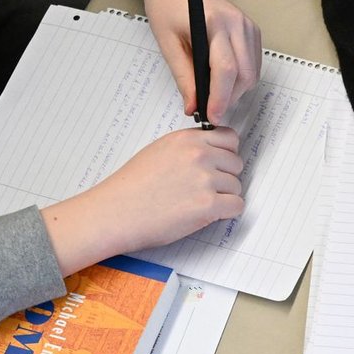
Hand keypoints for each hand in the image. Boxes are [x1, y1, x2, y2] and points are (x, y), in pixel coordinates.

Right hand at [41, 128, 243, 274]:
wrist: (116, 212)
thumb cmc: (131, 188)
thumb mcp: (159, 152)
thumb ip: (188, 149)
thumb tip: (212, 153)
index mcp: (187, 139)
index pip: (230, 138)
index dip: (226, 154)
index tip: (217, 165)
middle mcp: (198, 155)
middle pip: (236, 164)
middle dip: (225, 178)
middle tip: (205, 190)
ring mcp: (205, 179)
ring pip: (237, 187)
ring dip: (224, 197)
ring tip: (198, 203)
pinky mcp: (208, 204)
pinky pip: (237, 206)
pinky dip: (226, 213)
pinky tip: (207, 215)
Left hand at [137, 0, 262, 121]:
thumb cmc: (168, 6)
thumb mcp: (167, 43)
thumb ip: (183, 77)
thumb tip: (193, 106)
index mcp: (213, 23)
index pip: (225, 69)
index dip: (219, 98)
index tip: (211, 115)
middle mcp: (236, 24)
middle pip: (244, 75)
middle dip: (228, 98)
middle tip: (210, 108)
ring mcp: (247, 26)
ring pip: (252, 73)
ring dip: (236, 91)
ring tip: (215, 94)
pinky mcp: (252, 30)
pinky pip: (254, 64)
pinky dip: (242, 79)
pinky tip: (224, 79)